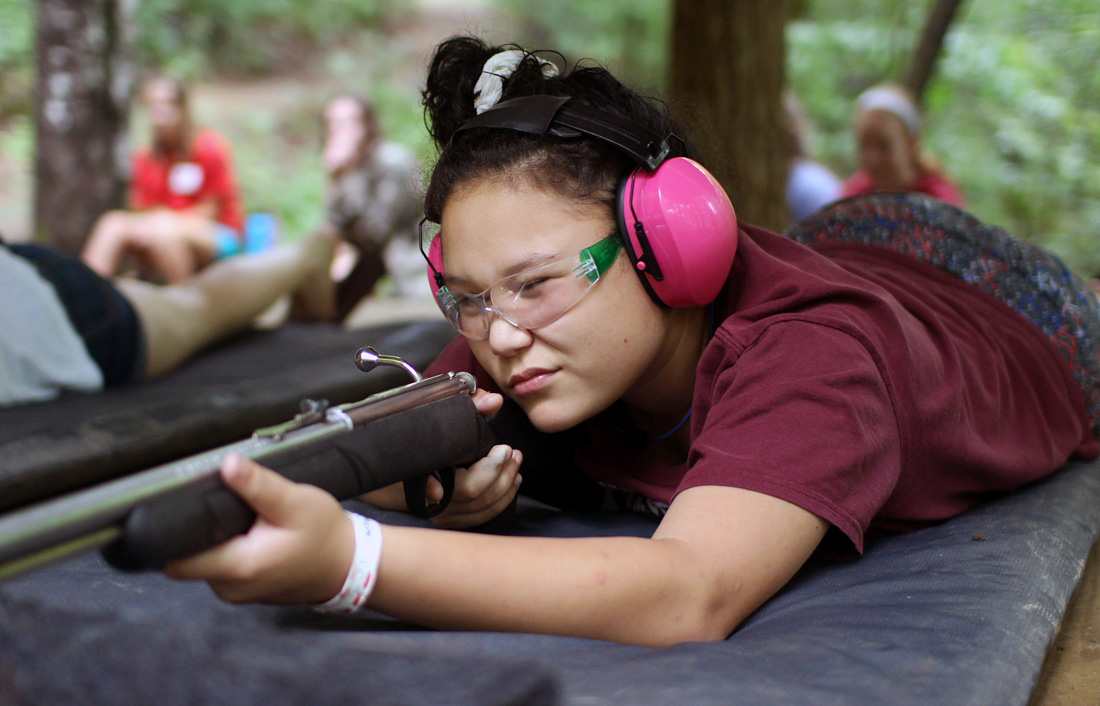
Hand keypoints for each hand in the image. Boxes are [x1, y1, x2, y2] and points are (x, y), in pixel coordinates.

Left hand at [163, 453, 354, 605]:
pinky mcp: (242, 590)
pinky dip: (226, 549)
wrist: (347, 565)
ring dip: (213, 540)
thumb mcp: (295, 502)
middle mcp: (231, 587)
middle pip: (186, 558)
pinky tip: (247, 533)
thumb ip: (258, 485)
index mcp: (239, 566)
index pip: (176, 559)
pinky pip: (219, 568)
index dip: (169, 533)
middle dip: (197, 530)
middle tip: (221, 505)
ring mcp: (235, 592)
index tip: (177, 508)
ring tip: (239, 518)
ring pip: (202, 562)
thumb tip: (227, 464)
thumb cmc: (324, 535)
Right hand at [426, 390, 522, 529]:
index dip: (487, 471)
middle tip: (513, 452)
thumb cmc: (423, 437)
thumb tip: (495, 401)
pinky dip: (502, 500)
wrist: (402, 467)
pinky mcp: (450, 521)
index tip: (503, 449)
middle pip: (476, 495)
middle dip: (502, 472)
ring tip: (515, 462)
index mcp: (425, 473)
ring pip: (482, 508)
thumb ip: (470, 406)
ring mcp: (441, 514)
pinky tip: (512, 482)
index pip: (462, 485)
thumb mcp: (444, 414)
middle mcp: (431, 499)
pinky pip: (482, 517)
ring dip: (506, 485)